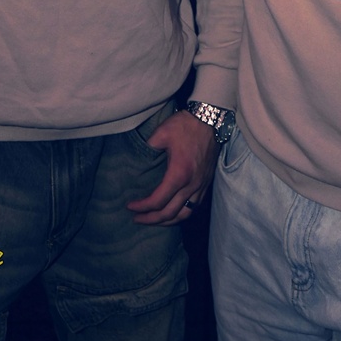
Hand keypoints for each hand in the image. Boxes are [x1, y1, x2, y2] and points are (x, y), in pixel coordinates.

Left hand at [127, 110, 217, 225]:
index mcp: (179, 173)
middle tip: (137, 219)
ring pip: (185, 214)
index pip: (158, 201)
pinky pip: (195, 207)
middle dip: (151, 219)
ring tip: (154, 220)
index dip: (142, 207)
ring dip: (168, 221)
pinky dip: (182, 214)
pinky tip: (174, 213)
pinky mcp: (206, 183)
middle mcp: (192, 184)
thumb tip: (140, 158)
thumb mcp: (161, 133)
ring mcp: (201, 185)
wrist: (210, 119)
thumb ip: (148, 148)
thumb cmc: (185, 125)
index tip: (130, 206)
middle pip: (170, 213)